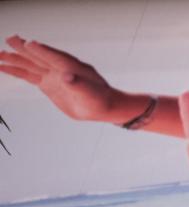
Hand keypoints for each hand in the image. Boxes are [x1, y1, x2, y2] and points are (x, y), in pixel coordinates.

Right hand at [0, 35, 134, 121]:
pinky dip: (15, 71)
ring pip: (30, 65)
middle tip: (10, 39)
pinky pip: (28, 75)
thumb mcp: (90, 94)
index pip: (55, 57)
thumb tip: (67, 76)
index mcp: (72, 67)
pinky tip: (3, 67)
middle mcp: (60, 68)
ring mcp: (52, 74)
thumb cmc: (100, 100)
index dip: (42, 51)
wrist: (102, 107)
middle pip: (39, 57)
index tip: (29, 44)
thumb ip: (78, 84)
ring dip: (15, 59)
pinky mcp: (47, 83)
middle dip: (25, 49)